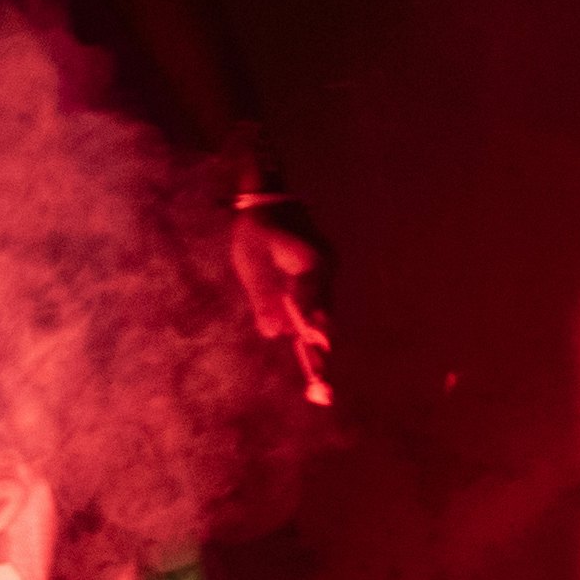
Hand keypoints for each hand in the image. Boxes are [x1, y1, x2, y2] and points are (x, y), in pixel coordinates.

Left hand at [225, 166, 335, 409]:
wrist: (268, 194)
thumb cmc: (256, 228)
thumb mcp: (252, 263)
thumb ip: (264, 298)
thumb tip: (274, 335)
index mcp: (311, 262)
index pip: (312, 306)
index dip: (312, 336)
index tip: (317, 360)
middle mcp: (326, 268)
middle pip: (324, 315)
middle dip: (320, 350)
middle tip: (322, 385)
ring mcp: (327, 270)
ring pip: (322, 312)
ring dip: (316, 340)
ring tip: (319, 378)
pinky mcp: (320, 273)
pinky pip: (317, 303)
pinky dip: (311, 324)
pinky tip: (312, 349)